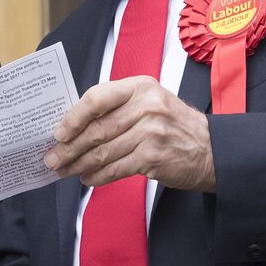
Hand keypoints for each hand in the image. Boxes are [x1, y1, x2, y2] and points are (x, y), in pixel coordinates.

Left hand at [43, 76, 215, 190]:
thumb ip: (118, 108)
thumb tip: (74, 125)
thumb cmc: (174, 127)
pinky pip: (116, 168)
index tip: (59, 132)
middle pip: (96, 129)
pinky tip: (88, 179)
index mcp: (140, 87)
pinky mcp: (153, 157)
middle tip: (52, 158)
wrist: (212, 150)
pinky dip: (98, 176)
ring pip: (103, 151)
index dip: (74, 116)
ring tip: (65, 171)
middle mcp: (146, 106)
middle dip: (69, 147)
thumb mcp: (150, 103)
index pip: (97, 97)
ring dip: (79, 164)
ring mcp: (151, 132)